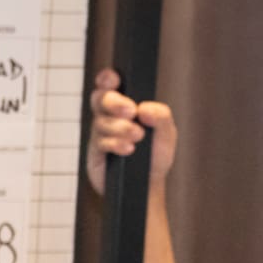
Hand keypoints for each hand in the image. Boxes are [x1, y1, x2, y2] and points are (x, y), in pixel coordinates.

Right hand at [85, 68, 175, 195]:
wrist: (147, 184)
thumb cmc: (155, 155)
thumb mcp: (167, 132)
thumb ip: (161, 115)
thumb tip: (144, 108)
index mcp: (126, 105)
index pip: (110, 85)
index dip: (107, 79)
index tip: (114, 79)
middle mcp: (109, 116)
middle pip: (100, 99)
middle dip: (114, 103)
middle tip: (131, 111)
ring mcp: (100, 133)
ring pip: (101, 122)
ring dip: (120, 128)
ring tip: (137, 137)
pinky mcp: (95, 151)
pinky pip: (100, 141)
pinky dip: (115, 143)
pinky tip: (128, 149)